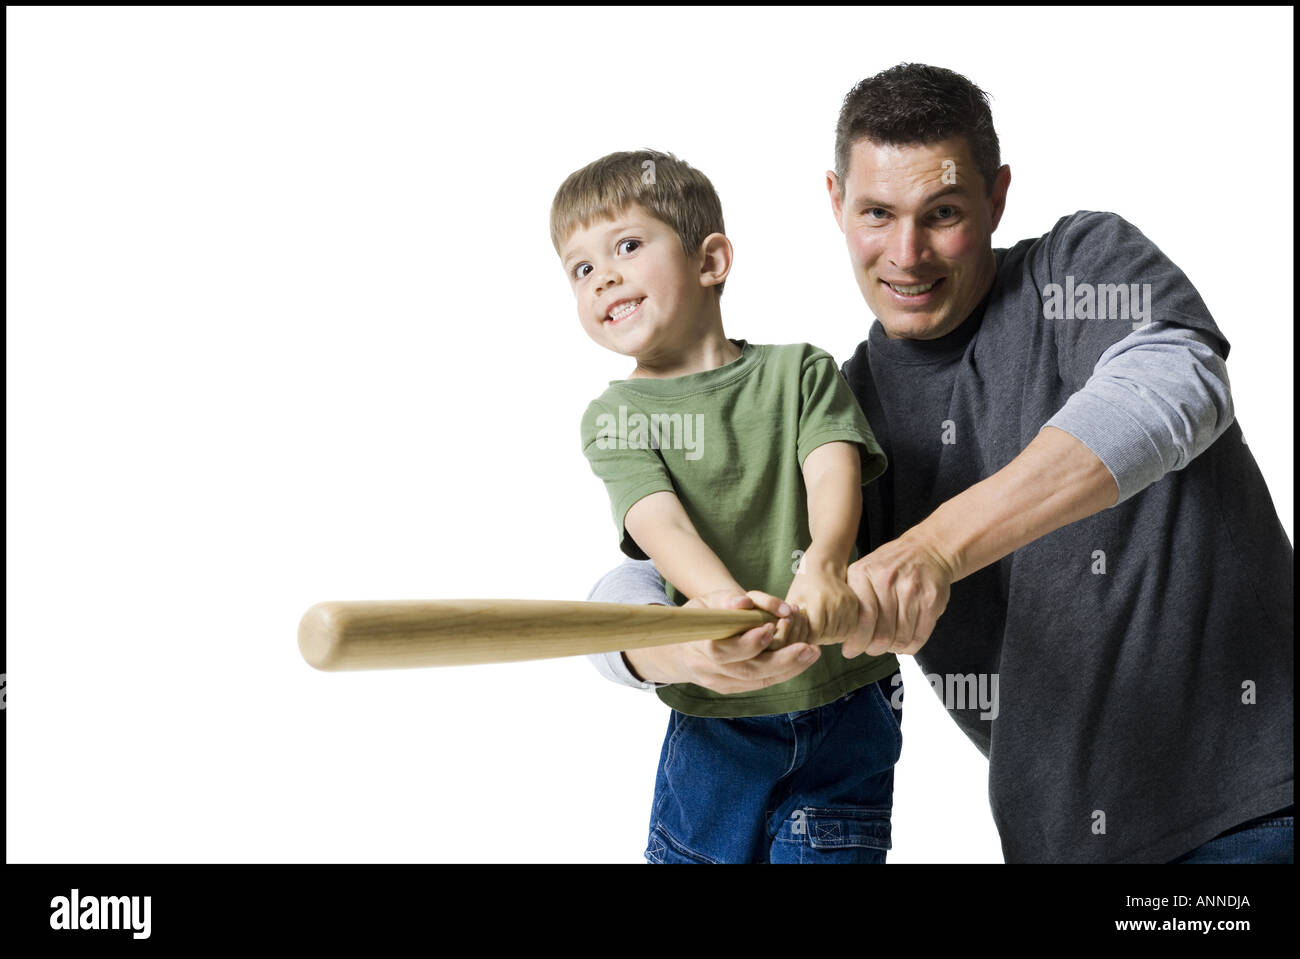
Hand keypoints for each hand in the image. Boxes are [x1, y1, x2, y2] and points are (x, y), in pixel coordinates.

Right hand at [622, 590, 820, 693]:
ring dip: (789, 668)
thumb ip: (724, 600)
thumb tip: (744, 601)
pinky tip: (802, 659)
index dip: (747, 643)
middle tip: (807, 647)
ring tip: (812, 652)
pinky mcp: (733, 688)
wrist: (681, 649)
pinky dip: (784, 671)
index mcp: (698, 647)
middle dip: (781, 660)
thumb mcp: (705, 603)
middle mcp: (708, 671)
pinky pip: (762, 683)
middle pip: (748, 672)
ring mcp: (721, 684)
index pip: (723, 651)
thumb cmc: (697, 619)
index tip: (769, 628)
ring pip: (759, 681)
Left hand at [784, 565, 859, 642]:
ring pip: (842, 634)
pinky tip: (833, 627)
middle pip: (830, 635)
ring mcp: (847, 604)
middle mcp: (835, 602)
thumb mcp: (793, 600)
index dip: (808, 637)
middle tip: (813, 634)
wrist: (823, 566)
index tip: (803, 634)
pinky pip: (852, 627)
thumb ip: (792, 621)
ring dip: (832, 637)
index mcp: (818, 601)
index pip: (815, 633)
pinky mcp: (855, 604)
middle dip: (820, 638)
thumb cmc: (804, 584)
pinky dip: (843, 632)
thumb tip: (789, 641)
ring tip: (822, 631)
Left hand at [844, 532, 952, 657]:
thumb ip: (852, 599)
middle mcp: (888, 580)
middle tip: (871, 649)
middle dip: (874, 648)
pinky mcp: (931, 600)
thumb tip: (840, 632)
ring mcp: (912, 590)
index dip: (856, 641)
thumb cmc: (890, 565)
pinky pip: (919, 637)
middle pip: (881, 633)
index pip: (861, 619)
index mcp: (863, 573)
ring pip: (900, 638)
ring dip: (892, 648)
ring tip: (888, 644)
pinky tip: (903, 641)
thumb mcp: (862, 571)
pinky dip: (909, 646)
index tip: (851, 650)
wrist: (927, 550)